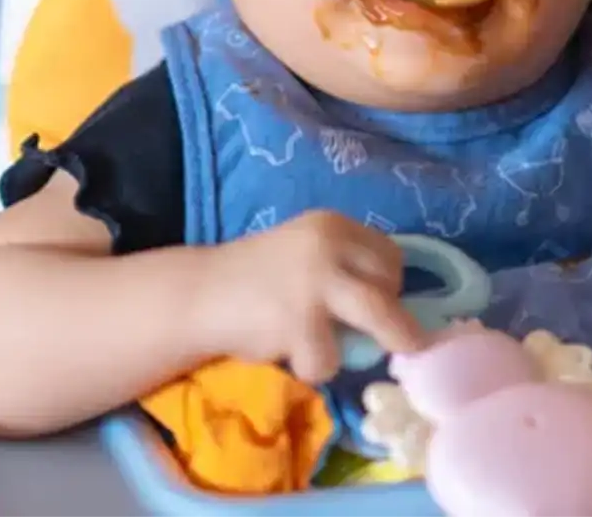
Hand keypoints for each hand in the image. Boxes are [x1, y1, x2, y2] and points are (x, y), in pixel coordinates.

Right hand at [192, 210, 426, 383]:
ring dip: (390, 341)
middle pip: (392, 283)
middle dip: (396, 316)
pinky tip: (292, 356)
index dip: (390, 284)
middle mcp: (329, 245)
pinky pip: (331, 358)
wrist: (195, 295)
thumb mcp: (303, 255)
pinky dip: (317, 366)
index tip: (381, 304)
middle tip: (390, 340)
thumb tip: (395, 308)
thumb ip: (342, 268)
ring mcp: (316, 282)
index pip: (388, 254)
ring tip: (375, 353)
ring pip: (381, 316)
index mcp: (332, 226)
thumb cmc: (253, 280)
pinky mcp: (299, 321)